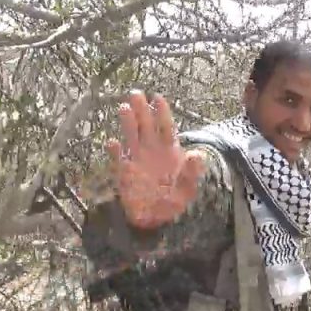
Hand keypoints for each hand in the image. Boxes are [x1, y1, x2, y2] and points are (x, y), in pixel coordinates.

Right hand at [105, 91, 204, 229]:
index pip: (165, 127)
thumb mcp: (188, 187)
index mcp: (169, 150)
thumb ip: (192, 171)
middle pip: (146, 126)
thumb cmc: (175, 199)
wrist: (157, 217)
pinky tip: (113, 143)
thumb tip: (197, 154)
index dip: (162, 112)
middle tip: (135, 92)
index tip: (157, 97)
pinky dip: (115, 152)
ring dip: (128, 123)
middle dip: (142, 110)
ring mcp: (137, 160)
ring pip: (132, 136)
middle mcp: (151, 150)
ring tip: (124, 108)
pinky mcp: (125, 173)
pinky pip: (119, 160)